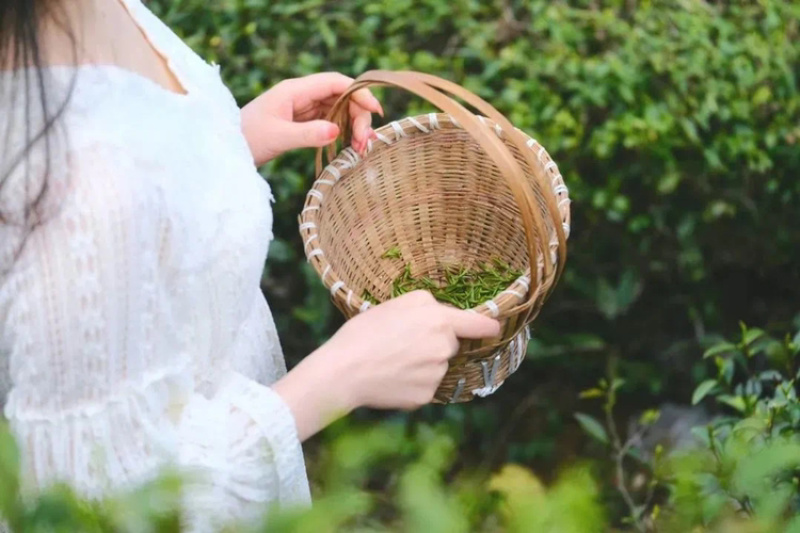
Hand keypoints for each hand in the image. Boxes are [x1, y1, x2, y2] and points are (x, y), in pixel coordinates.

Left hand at [240, 72, 382, 164]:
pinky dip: (344, 133)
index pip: (335, 83)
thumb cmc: (247, 139)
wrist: (227, 148)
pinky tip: (352, 146)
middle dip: (359, 117)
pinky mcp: (303, 123)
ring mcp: (303, 109)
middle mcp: (302, 96)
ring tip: (361, 149)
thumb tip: (337, 131)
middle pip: (342, 97)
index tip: (376, 110)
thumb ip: (307, 134)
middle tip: (365, 143)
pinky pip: (331, 123)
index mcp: (295, 90)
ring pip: (339, 111)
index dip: (359, 93)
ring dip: (354, 127)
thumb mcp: (278, 138)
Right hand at [273, 291, 500, 439]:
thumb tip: (443, 315)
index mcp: (440, 320)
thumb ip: (427, 305)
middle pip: (450, 343)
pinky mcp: (426, 396)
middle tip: (402, 341)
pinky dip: (412, 383)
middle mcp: (445, 348)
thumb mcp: (396, 304)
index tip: (493, 328)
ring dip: (422, 363)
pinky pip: (425, 386)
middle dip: (435, 342)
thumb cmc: (365, 332)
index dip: (488, 326)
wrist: (345, 371)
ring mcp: (437, 374)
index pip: (479, 324)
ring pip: (436, 365)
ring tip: (391, 360)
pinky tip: (391, 378)